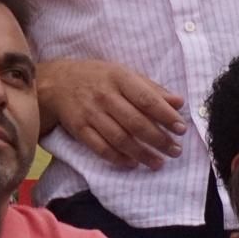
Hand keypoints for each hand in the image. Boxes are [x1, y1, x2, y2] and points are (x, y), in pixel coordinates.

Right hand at [38, 59, 185, 169]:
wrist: (57, 82)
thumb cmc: (97, 77)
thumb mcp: (124, 74)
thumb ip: (151, 89)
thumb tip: (178, 102)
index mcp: (119, 78)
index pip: (146, 99)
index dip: (165, 116)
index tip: (181, 129)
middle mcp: (105, 96)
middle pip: (135, 122)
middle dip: (158, 139)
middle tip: (175, 151)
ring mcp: (90, 113)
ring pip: (119, 138)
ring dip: (141, 153)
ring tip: (158, 162)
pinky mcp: (79, 128)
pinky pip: (100, 147)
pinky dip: (117, 158)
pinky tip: (132, 163)